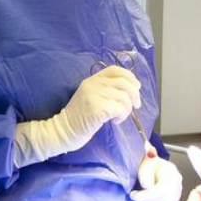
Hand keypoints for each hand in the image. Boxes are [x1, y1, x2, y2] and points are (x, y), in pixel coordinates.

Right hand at [13, 65, 141, 165]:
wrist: (64, 130)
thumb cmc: (80, 117)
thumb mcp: (91, 97)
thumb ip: (105, 90)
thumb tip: (132, 88)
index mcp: (92, 80)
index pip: (115, 70)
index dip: (130, 77)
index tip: (136, 87)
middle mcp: (93, 84)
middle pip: (124, 83)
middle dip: (135, 95)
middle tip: (135, 106)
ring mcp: (94, 95)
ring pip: (124, 97)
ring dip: (127, 109)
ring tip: (118, 117)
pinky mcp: (97, 108)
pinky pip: (120, 109)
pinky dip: (122, 116)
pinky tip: (114, 121)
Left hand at [128, 145, 182, 200]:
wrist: (156, 172)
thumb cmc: (152, 166)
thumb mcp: (148, 159)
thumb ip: (148, 155)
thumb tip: (148, 146)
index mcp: (172, 172)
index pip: (161, 189)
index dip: (146, 194)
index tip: (134, 195)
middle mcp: (177, 184)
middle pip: (162, 198)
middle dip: (145, 199)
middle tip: (135, 195)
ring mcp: (177, 194)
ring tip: (139, 196)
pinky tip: (146, 200)